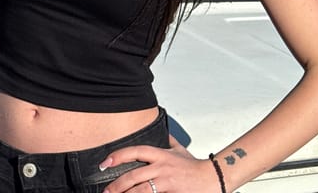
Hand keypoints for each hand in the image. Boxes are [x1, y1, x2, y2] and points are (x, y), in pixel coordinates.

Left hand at [99, 136, 218, 192]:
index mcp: (161, 154)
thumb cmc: (194, 166)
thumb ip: (167, 140)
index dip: (119, 155)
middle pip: (134, 175)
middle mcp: (162, 167)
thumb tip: (161, 130)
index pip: (136, 151)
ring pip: (141, 190)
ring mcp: (166, 182)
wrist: (213, 178)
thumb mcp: (179, 149)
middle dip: (117, 184)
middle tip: (105, 191)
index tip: (105, 162)